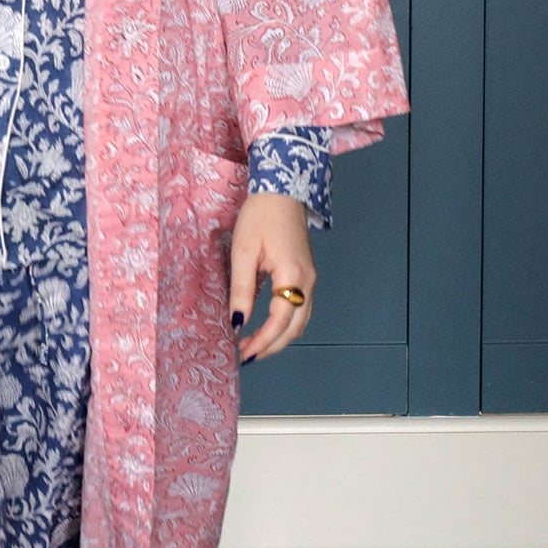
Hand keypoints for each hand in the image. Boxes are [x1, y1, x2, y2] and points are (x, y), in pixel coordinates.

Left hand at [228, 191, 315, 362]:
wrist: (282, 192)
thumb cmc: (260, 216)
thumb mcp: (243, 252)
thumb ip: (242, 290)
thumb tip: (237, 322)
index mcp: (292, 275)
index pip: (280, 320)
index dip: (263, 341)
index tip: (243, 353)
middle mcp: (307, 281)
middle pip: (294, 327)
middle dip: (271, 346)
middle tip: (246, 356)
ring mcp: (310, 279)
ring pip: (300, 321)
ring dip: (279, 338)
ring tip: (254, 346)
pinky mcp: (306, 275)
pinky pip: (301, 310)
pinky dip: (285, 325)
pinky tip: (267, 328)